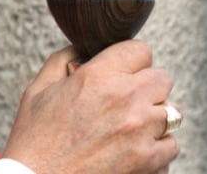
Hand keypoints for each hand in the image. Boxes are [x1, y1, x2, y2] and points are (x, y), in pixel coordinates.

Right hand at [1, 40, 179, 173]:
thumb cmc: (34, 139)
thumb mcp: (38, 89)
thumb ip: (61, 61)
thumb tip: (79, 48)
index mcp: (97, 76)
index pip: (140, 50)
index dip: (132, 60)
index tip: (125, 70)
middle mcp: (124, 98)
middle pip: (162, 78)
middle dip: (147, 86)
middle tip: (128, 98)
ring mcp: (140, 129)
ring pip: (172, 111)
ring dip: (155, 116)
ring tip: (133, 125)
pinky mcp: (148, 159)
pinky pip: (172, 144)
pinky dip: (159, 147)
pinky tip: (137, 147)